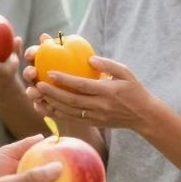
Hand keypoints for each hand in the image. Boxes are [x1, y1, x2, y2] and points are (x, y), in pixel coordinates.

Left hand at [27, 57, 144, 128]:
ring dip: (50, 104)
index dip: (64, 79)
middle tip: (37, 85)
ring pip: (68, 112)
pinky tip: (45, 108)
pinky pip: (71, 119)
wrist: (144, 116)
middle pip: (71, 100)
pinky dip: (57, 114)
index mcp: (108, 92)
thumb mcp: (126, 73)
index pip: (82, 85)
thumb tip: (89, 58)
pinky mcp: (93, 123)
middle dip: (52, 93)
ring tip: (36, 96)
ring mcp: (96, 116)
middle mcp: (100, 106)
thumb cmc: (135, 91)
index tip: (50, 72)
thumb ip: (108, 65)